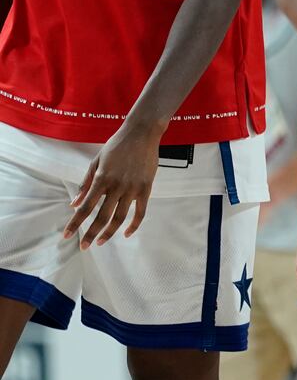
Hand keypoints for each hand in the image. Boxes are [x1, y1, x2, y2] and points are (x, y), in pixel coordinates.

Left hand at [64, 122, 162, 248]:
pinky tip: (126, 233)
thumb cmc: (117, 145)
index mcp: (102, 179)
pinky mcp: (146, 188)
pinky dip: (134, 225)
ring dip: (109, 233)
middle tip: (84, 247)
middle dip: (91, 233)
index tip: (67, 235)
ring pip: (120, 217)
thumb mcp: (96, 161)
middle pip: (102, 216)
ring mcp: (133, 188)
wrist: (142, 133)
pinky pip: (141, 211)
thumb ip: (85, 183)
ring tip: (100, 242)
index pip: (86, 206)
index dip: (75, 222)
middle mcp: (117, 186)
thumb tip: (74, 204)